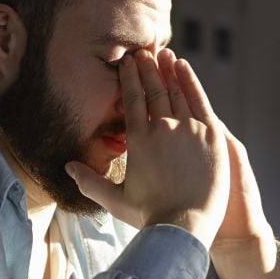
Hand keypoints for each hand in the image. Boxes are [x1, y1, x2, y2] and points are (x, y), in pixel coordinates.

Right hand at [66, 48, 228, 248]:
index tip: (127, 63)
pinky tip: (184, 67)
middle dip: (147, 68)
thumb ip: (89, 181)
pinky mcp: (211, 134)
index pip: (132, 99)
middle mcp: (162, 128)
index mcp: (138, 140)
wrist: (184, 226)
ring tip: (162, 55)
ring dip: (168, 69)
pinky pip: (200, 100)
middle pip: (153, 89)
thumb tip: (67, 167)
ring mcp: (189, 129)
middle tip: (143, 52)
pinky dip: (190, 81)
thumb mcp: (114, 200)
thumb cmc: (149, 216)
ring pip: (177, 91)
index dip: (129, 79)